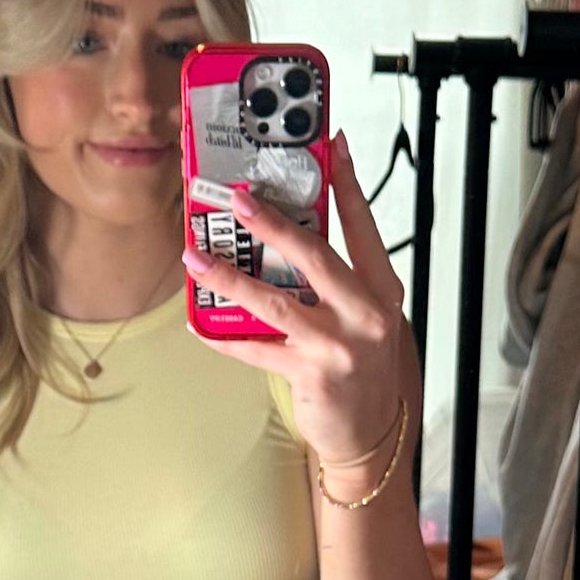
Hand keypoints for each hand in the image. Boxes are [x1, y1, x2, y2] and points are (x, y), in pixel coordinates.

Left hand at [181, 132, 407, 473]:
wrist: (370, 432)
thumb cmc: (364, 367)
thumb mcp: (364, 315)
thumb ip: (337, 278)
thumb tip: (288, 232)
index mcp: (382, 291)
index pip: (362, 227)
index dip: (346, 184)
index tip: (330, 146)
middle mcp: (366, 316)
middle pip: (315, 257)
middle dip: (273, 224)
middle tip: (240, 199)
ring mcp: (340, 347)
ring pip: (276, 302)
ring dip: (230, 277)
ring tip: (197, 258)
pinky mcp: (312, 375)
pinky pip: (256, 349)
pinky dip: (223, 336)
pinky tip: (198, 323)